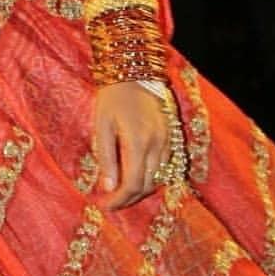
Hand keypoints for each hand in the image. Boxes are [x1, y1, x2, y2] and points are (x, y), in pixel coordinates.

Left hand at [94, 81, 171, 209]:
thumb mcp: (102, 124)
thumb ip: (106, 157)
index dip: (119, 200)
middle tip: (111, 201)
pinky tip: (138, 175)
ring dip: (142, 190)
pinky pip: (167, 165)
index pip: (132, 184)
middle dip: (129, 198)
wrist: (135, 69)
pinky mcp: (173, 134)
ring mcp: (168, 139)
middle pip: (147, 185)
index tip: (105, 205)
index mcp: (138, 141)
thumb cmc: (113, 95)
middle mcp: (158, 144)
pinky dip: (153, 176)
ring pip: (159, 178)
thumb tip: (107, 187)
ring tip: (122, 191)